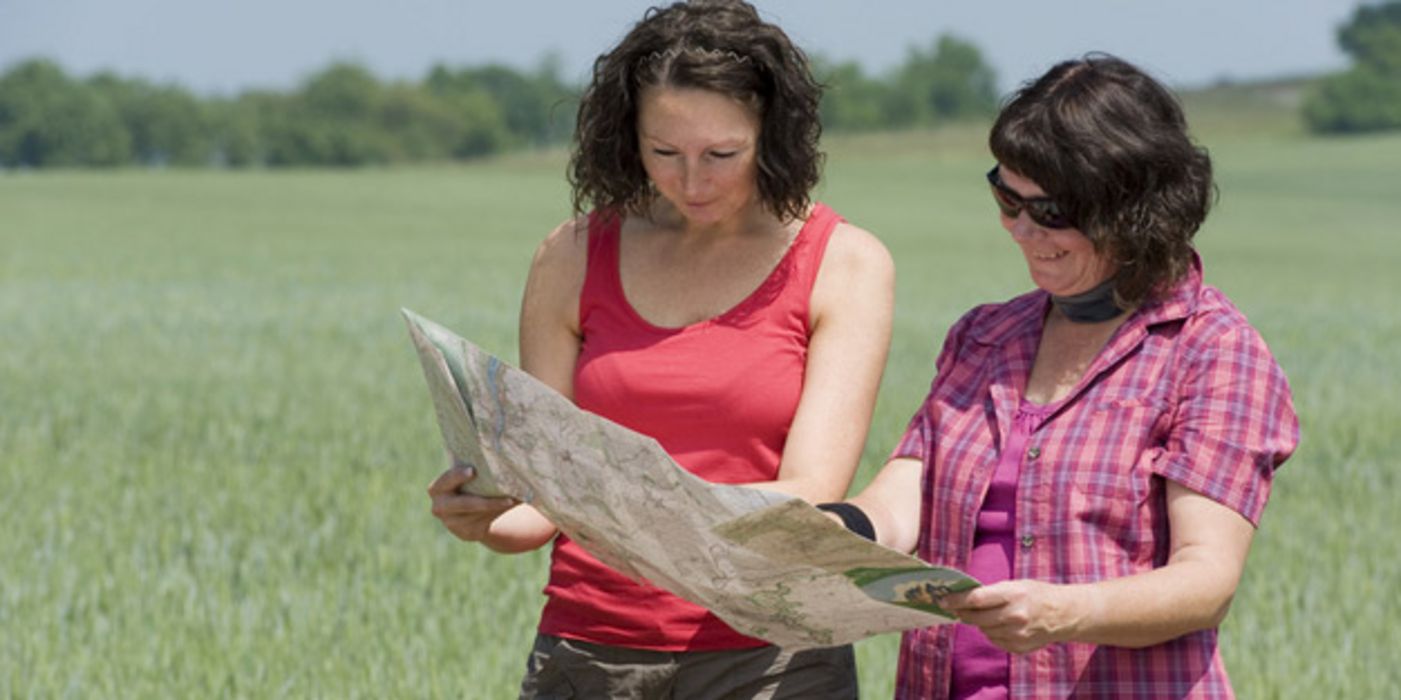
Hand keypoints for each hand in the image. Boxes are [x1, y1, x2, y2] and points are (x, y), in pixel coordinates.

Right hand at [426, 463, 518, 541]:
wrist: (464, 511)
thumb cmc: (465, 484)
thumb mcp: (463, 477)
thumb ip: (473, 471)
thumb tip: (502, 460)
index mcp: (437, 489)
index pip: (446, 481)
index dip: (458, 476)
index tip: (473, 471)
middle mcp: (440, 508)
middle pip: (465, 504)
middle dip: (487, 502)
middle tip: (508, 499)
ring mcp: (453, 524)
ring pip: (480, 514)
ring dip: (499, 506)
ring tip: (517, 500)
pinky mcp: (466, 534)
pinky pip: (486, 522)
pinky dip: (500, 512)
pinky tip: (512, 505)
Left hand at [939, 580, 1087, 653]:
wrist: (1063, 615)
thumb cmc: (1035, 594)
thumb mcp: (1015, 584)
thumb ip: (991, 592)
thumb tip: (964, 598)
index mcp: (1013, 595)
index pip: (976, 599)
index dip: (956, 600)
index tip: (943, 600)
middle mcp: (1014, 616)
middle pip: (976, 618)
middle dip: (961, 612)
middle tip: (952, 607)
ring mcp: (1016, 634)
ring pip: (983, 630)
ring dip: (978, 622)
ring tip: (981, 613)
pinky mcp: (1018, 647)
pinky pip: (994, 640)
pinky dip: (991, 632)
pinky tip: (998, 624)